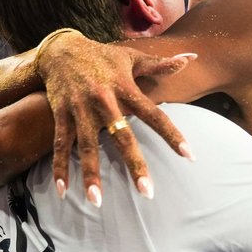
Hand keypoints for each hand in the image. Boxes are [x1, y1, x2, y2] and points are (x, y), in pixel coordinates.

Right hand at [35, 30, 194, 203]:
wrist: (60, 49)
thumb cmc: (102, 57)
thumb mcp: (131, 58)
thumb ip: (161, 65)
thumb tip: (192, 58)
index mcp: (125, 88)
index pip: (154, 114)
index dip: (172, 135)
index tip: (189, 156)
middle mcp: (103, 99)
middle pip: (121, 136)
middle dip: (134, 164)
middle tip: (147, 193)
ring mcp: (80, 108)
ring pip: (86, 146)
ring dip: (91, 174)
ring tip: (97, 202)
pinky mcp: (60, 114)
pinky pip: (60, 145)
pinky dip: (59, 168)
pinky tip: (63, 191)